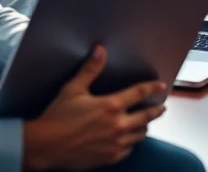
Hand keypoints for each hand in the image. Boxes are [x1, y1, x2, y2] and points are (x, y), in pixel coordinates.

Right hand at [22, 46, 167, 170]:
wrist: (46, 145)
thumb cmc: (58, 116)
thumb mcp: (73, 88)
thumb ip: (90, 69)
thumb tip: (100, 50)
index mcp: (111, 105)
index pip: (140, 93)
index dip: (152, 88)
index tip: (161, 86)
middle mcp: (118, 125)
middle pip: (146, 116)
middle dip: (156, 110)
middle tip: (161, 108)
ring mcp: (115, 143)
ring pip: (140, 134)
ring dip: (144, 127)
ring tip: (146, 123)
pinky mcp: (109, 157)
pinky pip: (129, 149)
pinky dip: (131, 143)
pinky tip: (129, 140)